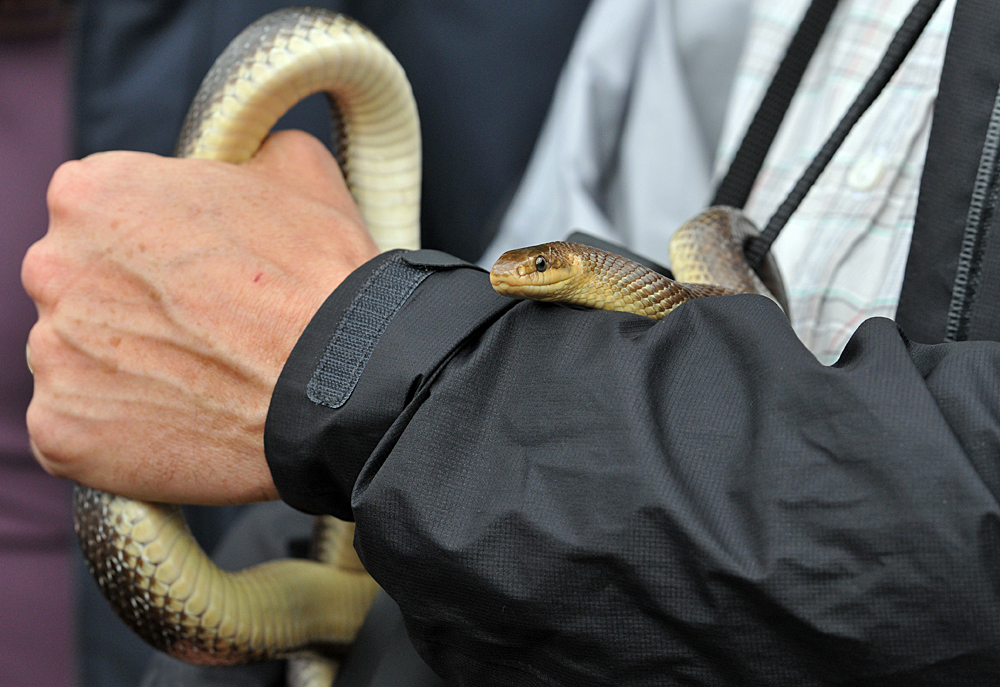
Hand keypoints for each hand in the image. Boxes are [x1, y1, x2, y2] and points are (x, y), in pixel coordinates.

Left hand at [22, 131, 378, 503]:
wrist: (348, 383)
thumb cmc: (322, 276)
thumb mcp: (297, 168)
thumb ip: (240, 151)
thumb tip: (240, 159)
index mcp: (92, 194)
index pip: (97, 210)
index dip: (153, 238)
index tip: (196, 268)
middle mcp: (52, 269)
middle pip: (79, 284)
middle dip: (130, 302)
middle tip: (205, 327)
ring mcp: (52, 357)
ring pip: (81, 358)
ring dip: (126, 367)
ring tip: (203, 381)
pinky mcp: (62, 434)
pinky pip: (79, 428)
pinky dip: (121, 431)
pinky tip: (182, 422)